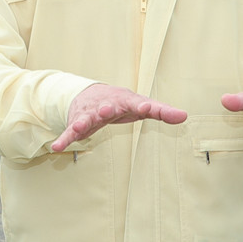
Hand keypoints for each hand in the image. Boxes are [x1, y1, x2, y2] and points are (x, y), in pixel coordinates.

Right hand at [51, 84, 187, 151]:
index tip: (147, 108)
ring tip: (79, 127)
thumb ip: (162, 111)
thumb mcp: (141, 106)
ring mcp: (92, 113)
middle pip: (108, 106)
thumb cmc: (123, 103)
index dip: (144, 106)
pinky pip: (70, 131)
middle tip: (107, 110)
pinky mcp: (78, 122)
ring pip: (87, 117)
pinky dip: (65, 138)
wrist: (91, 94)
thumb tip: (185, 116)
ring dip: (83, 122)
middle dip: (107, 108)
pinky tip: (57, 147)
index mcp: (127, 100)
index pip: (138, 103)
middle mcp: (108, 104)